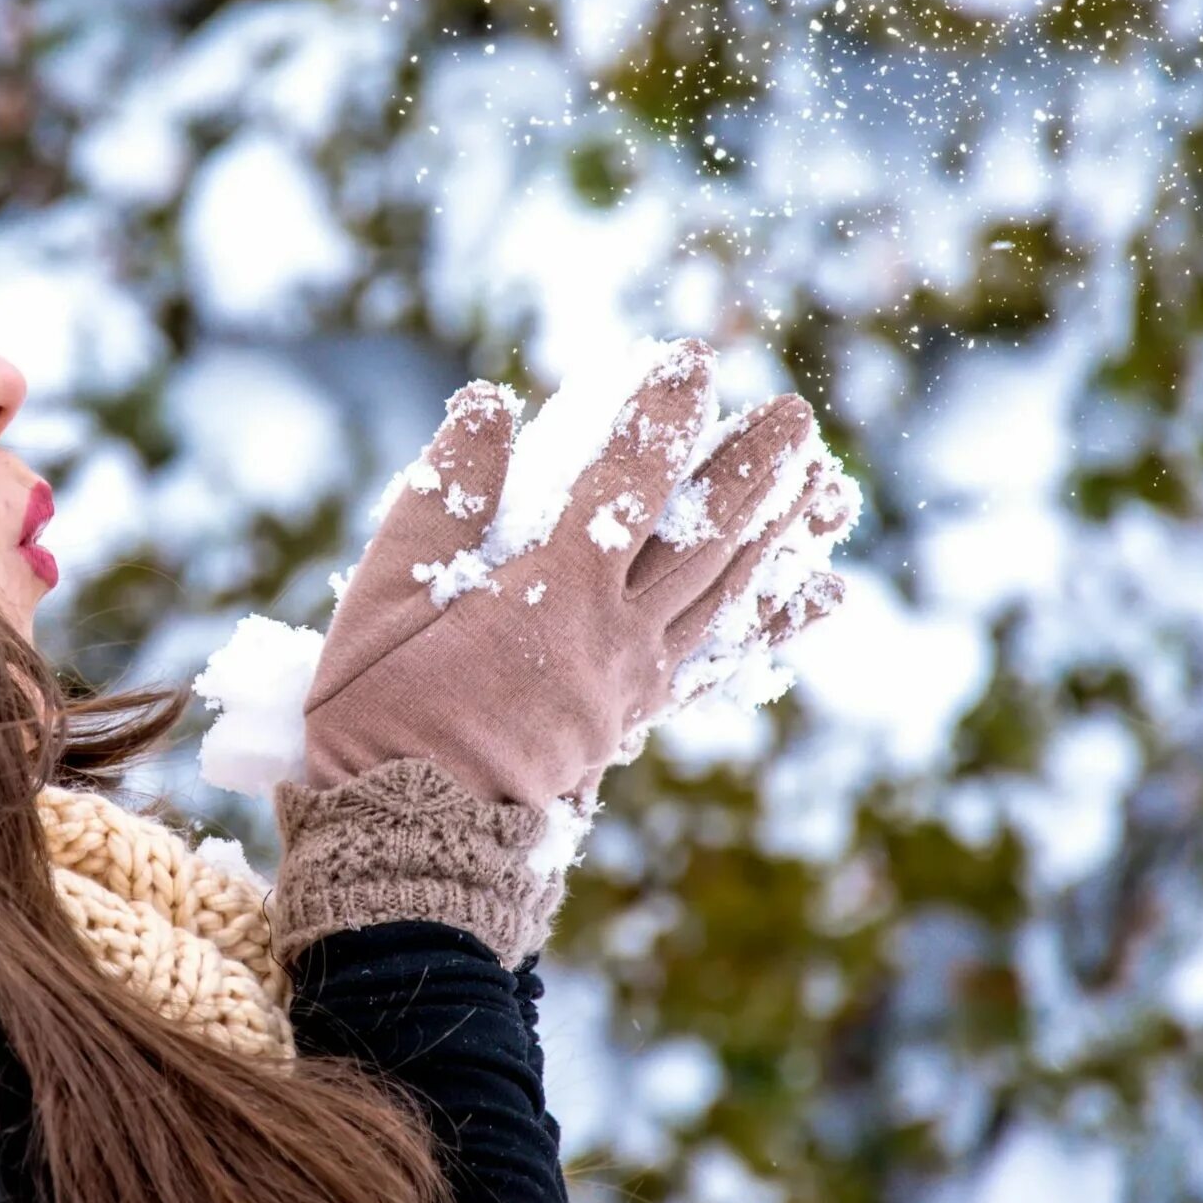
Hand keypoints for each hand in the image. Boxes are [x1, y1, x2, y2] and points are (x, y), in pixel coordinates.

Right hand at [302, 337, 845, 817]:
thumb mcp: (383, 598)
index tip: (690, 360)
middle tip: (795, 418)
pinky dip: (770, 624)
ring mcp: (631, 684)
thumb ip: (443, 495)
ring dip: (779, 536)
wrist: (409, 842)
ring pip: (726, 596)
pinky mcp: (628, 722)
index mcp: (555, 592)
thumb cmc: (376, 718)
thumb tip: (490, 404)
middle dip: (755, 472)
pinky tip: (809, 601)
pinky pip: (718, 662)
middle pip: (706, 538)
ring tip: (826, 490)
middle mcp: (614, 635)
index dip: (661, 415)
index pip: (627, 480)